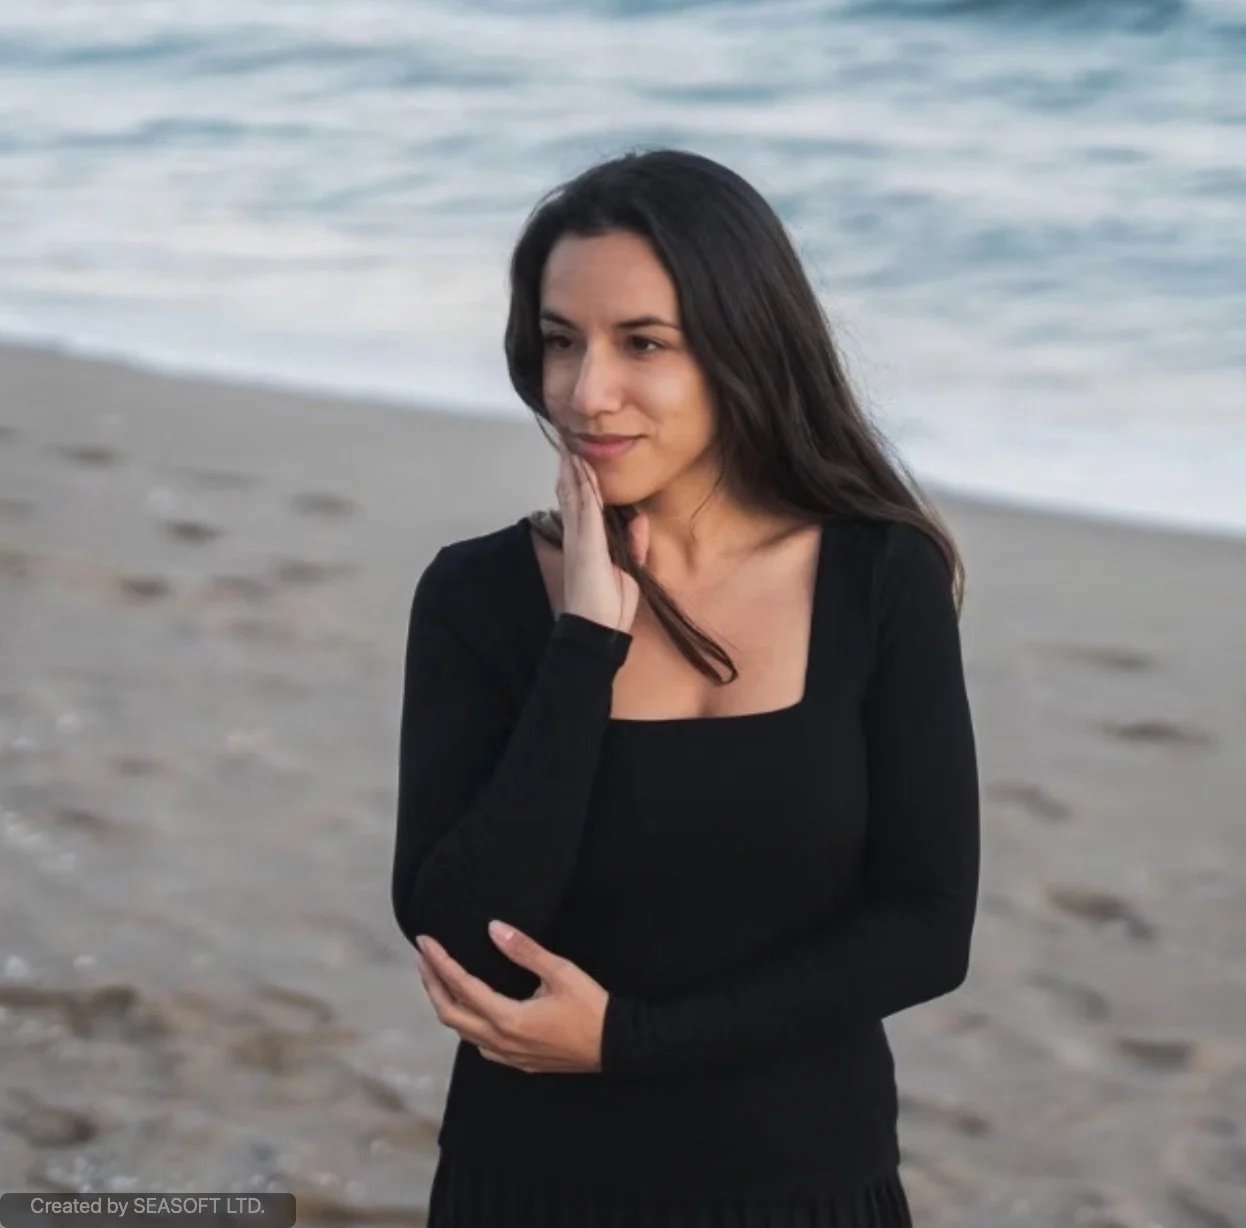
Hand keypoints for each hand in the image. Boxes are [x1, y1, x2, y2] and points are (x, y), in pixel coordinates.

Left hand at [415, 922, 608, 1073]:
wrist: (616, 1047)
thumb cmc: (591, 1007)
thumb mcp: (562, 972)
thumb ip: (525, 950)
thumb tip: (493, 928)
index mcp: (507, 1019)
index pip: (462, 987)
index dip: (440, 963)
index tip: (424, 942)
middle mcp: (500, 1042)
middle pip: (450, 1014)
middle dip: (432, 984)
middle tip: (422, 958)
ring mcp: (508, 1056)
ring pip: (463, 1032)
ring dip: (446, 1004)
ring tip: (439, 979)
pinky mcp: (518, 1062)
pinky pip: (479, 1044)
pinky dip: (466, 1023)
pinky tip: (472, 1011)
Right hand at [557, 435, 649, 633]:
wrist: (597, 628)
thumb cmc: (608, 607)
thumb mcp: (629, 570)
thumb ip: (634, 544)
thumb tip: (640, 521)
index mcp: (587, 542)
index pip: (580, 503)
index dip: (578, 479)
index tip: (576, 456)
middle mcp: (579, 536)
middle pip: (571, 494)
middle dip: (569, 468)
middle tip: (565, 441)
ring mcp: (580, 539)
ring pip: (574, 496)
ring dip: (572, 470)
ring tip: (569, 445)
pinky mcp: (586, 543)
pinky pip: (584, 508)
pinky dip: (582, 487)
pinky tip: (580, 468)